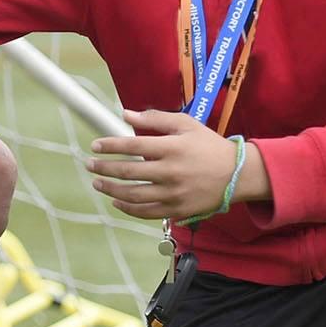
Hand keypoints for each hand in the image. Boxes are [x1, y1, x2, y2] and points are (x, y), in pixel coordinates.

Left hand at [86, 109, 237, 221]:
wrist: (237, 174)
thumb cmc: (208, 145)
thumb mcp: (186, 124)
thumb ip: (155, 118)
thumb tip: (125, 114)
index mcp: (172, 148)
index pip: (133, 146)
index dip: (110, 146)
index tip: (95, 146)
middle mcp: (171, 172)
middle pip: (129, 171)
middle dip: (104, 168)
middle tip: (89, 164)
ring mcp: (174, 193)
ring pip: (134, 195)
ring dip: (111, 189)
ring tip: (97, 183)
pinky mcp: (178, 210)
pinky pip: (147, 212)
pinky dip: (128, 208)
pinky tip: (116, 201)